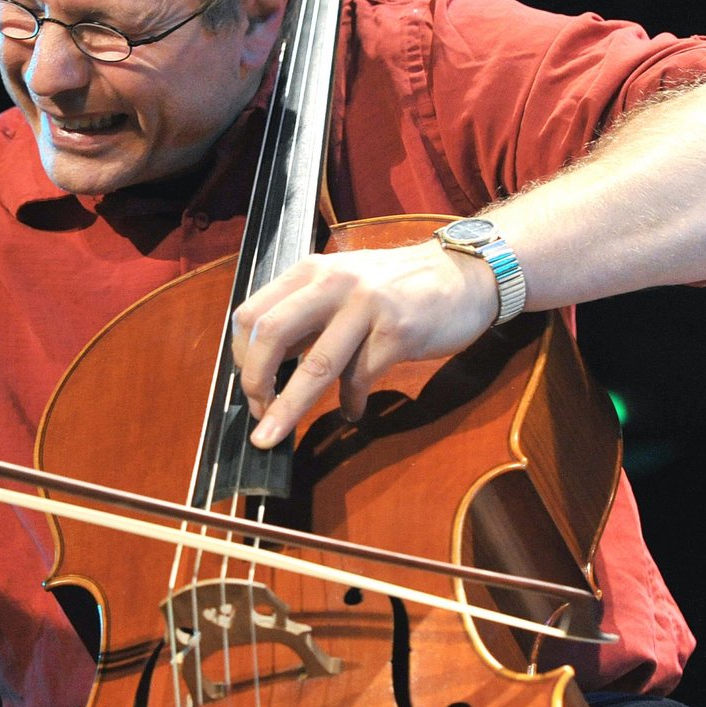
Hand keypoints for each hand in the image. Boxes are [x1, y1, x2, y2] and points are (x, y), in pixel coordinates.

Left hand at [228, 238, 498, 447]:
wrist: (463, 276)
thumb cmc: (396, 288)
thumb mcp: (342, 284)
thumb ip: (306, 315)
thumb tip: (265, 366)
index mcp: (310, 271)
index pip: (252, 313)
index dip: (242, 357)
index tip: (249, 386)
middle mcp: (333, 282)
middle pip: (272, 335)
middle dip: (255, 382)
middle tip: (257, 414)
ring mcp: (367, 306)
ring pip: (314, 365)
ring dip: (288, 409)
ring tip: (274, 435)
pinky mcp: (398, 331)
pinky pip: (360, 378)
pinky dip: (350, 403)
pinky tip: (352, 411)